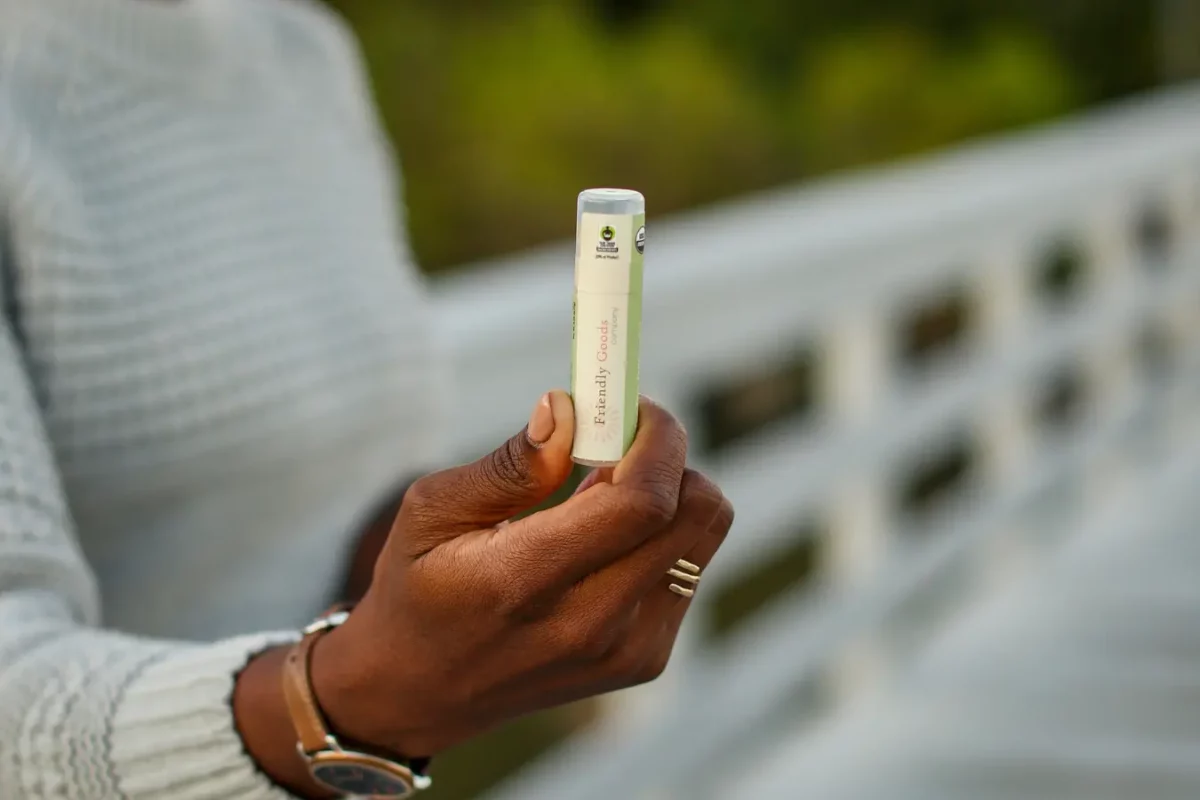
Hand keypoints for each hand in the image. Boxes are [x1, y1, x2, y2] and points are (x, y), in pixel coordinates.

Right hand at [310, 391, 733, 756]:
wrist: (422, 692)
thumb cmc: (420, 585)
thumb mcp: (432, 511)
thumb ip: (510, 464)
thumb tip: (567, 410)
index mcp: (526, 583)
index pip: (641, 505)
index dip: (659, 441)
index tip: (636, 406)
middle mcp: (591, 625)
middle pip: (697, 513)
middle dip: (670, 456)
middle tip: (619, 439)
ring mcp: (627, 651)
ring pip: (704, 534)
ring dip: (669, 493)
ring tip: (601, 494)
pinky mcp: (646, 660)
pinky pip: (690, 565)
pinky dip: (662, 533)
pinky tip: (605, 539)